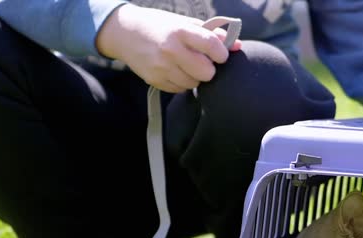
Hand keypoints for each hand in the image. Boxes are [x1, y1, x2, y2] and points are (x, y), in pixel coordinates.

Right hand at [96, 4, 241, 92]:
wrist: (124, 33)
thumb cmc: (160, 26)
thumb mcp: (184, 23)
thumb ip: (211, 34)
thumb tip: (237, 45)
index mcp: (180, 31)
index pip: (212, 46)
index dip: (221, 54)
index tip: (220, 55)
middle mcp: (171, 50)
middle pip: (206, 73)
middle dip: (209, 69)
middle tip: (203, 62)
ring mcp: (162, 67)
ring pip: (194, 84)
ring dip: (195, 77)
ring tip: (186, 65)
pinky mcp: (155, 80)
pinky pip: (180, 89)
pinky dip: (182, 83)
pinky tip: (175, 71)